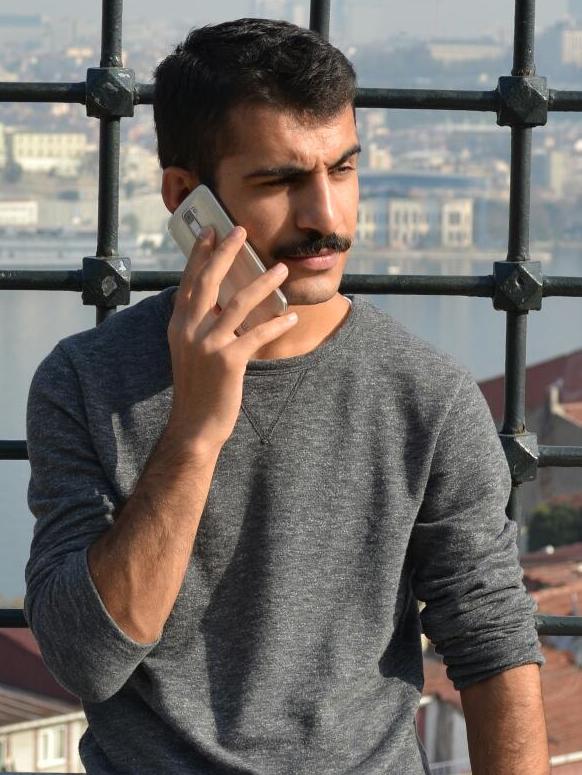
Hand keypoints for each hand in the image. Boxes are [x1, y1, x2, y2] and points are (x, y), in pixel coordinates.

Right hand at [166, 225, 297, 452]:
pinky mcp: (228, 361)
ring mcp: (208, 344)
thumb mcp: (190, 350)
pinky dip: (276, 324)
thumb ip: (199, 325)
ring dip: (263, 283)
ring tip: (280, 268)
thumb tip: (218, 302)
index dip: (200, 254)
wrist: (194, 425)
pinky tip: (291, 316)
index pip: (190, 281)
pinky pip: (257, 334)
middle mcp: (189, 330)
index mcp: (179, 325)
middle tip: (241, 230)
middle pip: (209, 281)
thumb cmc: (197, 387)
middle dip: (226, 252)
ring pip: (239, 303)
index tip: (212, 231)